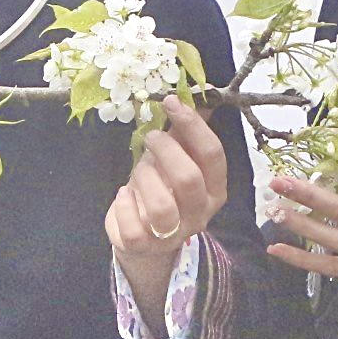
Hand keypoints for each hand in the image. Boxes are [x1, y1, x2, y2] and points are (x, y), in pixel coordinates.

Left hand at [104, 99, 225, 329]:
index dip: (192, 125)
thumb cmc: (161, 188)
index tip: (170, 102)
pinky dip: (123, 205)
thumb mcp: (177, 158)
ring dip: (144, 178)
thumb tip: (201, 93)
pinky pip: (133, 227)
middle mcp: (199, 213)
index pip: (212, 155)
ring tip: (137, 170)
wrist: (143, 235)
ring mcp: (173, 234)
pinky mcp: (143, 245)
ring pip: (161, 206)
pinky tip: (124, 194)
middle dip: (166, 150)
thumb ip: (187, 131)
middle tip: (151, 136)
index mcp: (215, 189)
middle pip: (189, 179)